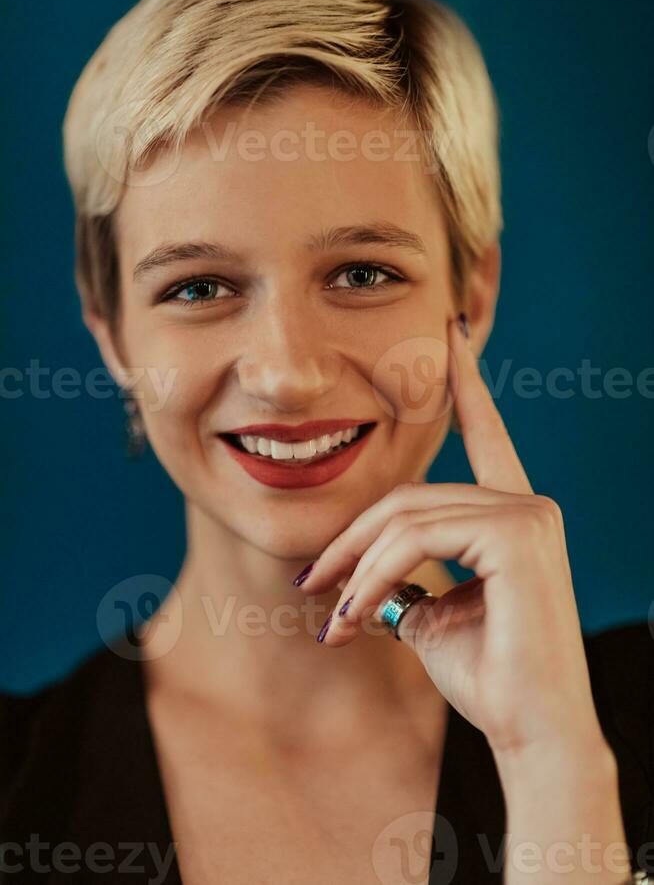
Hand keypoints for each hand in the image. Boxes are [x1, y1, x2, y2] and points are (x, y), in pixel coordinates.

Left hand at [295, 314, 605, 760]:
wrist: (530, 732)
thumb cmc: (485, 676)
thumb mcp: (430, 614)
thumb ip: (404, 576)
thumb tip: (360, 575)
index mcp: (512, 513)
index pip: (484, 436)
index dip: (466, 387)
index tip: (449, 336)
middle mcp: (527, 503)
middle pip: (410, 495)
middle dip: (351, 540)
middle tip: (309, 589)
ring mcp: (528, 513)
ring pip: (407, 516)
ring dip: (355, 568)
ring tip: (330, 622)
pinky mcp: (519, 534)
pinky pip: (419, 537)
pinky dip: (375, 575)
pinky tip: (355, 620)